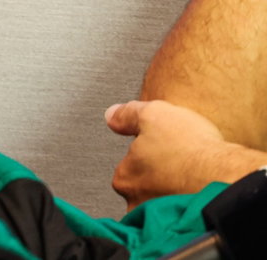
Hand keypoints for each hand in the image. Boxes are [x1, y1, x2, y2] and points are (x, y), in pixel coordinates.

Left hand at [106, 99, 266, 208]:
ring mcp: (162, 218)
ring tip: (192, 181)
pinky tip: (199, 195)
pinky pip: (182, 216)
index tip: (164, 151)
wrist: (230, 179)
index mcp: (125, 178)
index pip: (128, 168)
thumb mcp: (154, 115)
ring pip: (163, 204)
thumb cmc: (193, 151)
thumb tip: (112, 116)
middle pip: (144, 189)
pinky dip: (189, 207)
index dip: (147, 156)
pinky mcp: (184, 228)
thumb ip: (127, 115)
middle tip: (180, 167)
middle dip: (159, 179)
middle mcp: (137, 204)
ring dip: (174, 194)